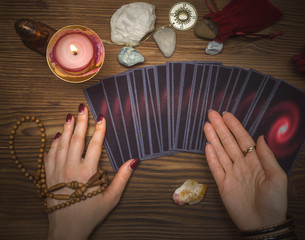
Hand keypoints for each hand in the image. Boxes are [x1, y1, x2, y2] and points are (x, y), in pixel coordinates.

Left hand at [44, 103, 138, 239]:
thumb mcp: (111, 199)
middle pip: (76, 139)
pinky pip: (49, 155)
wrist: (66, 229)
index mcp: (87, 173)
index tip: (101, 117)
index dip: (99, 129)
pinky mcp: (48, 177)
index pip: (94, 145)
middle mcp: (71, 168)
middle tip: (82, 107)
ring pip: (61, 144)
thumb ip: (122, 179)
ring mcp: (57, 171)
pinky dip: (53, 144)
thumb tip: (133, 161)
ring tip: (70, 115)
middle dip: (80, 122)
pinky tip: (57, 135)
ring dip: (66, 128)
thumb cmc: (90, 214)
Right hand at [203, 110, 286, 230]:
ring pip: (221, 152)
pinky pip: (216, 168)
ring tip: (206, 125)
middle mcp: (242, 165)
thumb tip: (261, 137)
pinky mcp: (223, 185)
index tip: (227, 115)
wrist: (263, 223)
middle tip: (212, 114)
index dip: (235, 127)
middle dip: (220, 128)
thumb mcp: (277, 177)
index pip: (243, 139)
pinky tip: (207, 146)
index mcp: (256, 161)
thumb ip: (267, 156)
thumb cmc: (274, 202)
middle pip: (229, 143)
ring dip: (214, 139)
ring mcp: (232, 174)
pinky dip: (211, 157)